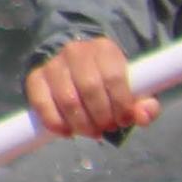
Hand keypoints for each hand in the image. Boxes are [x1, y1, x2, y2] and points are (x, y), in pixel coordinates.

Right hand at [23, 37, 158, 138]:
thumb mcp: (134, 89)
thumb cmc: (112, 81)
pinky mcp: (36, 78)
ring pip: (67, 99)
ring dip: (82, 123)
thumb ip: (145, 104)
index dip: (121, 104)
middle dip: (101, 116)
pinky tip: (68, 133)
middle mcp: (76, 51)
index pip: (114, 77)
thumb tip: (143, 117)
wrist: (81, 65)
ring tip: (92, 132)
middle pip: (89, 89)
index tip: (125, 120)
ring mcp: (53, 64)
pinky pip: (41, 103)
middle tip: (108, 128)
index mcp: (104, 49)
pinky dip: (55, 123)